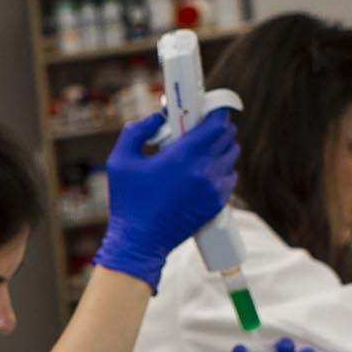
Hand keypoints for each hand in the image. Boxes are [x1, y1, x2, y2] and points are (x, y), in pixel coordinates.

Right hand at [92, 111, 238, 287]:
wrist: (139, 243)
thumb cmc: (128, 203)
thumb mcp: (120, 162)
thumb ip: (136, 131)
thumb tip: (156, 118)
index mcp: (182, 156)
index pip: (216, 122)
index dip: (215, 111)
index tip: (207, 108)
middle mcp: (203, 170)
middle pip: (228, 135)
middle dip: (216, 128)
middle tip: (198, 130)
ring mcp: (213, 188)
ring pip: (231, 155)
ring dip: (219, 148)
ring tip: (199, 153)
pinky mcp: (216, 203)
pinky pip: (229, 176)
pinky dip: (220, 170)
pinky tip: (201, 173)